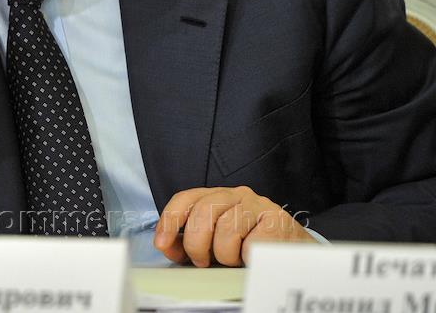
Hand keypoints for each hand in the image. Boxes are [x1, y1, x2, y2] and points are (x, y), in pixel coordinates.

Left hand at [154, 186, 316, 266]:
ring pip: (226, 230)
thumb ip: (191, 239)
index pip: (186, 198)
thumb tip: (167, 246)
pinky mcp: (277, 220)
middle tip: (202, 262)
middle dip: (196, 244)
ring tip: (234, 260)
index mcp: (217, 196)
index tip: (162, 244)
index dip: (170, 220)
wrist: (295, 253)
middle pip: (203, 213)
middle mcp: (236, 194)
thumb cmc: (250, 246)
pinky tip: (252, 258)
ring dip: (225, 255)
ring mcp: (258, 205)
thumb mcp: (216, 240)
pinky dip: (246, 258)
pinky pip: (250, 243)